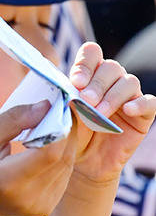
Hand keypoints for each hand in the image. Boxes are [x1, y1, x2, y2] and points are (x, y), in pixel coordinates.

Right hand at [0, 101, 77, 215]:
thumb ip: (14, 119)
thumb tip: (46, 106)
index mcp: (9, 181)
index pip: (50, 153)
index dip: (61, 127)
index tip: (60, 104)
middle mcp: (29, 198)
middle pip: (63, 159)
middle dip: (67, 130)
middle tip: (62, 107)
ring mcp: (39, 206)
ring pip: (68, 166)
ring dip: (67, 141)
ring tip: (56, 120)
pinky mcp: (45, 207)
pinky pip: (63, 174)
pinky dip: (61, 154)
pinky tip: (51, 140)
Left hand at [69, 42, 155, 184]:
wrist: (86, 162)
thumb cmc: (74, 133)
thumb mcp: (68, 112)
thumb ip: (70, 96)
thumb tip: (72, 85)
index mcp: (90, 73)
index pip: (92, 53)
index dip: (85, 63)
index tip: (76, 82)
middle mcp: (111, 80)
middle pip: (111, 67)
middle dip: (97, 83)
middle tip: (86, 100)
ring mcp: (129, 96)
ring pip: (129, 82)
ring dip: (113, 96)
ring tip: (100, 113)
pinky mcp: (143, 115)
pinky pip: (149, 102)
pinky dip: (139, 104)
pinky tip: (127, 110)